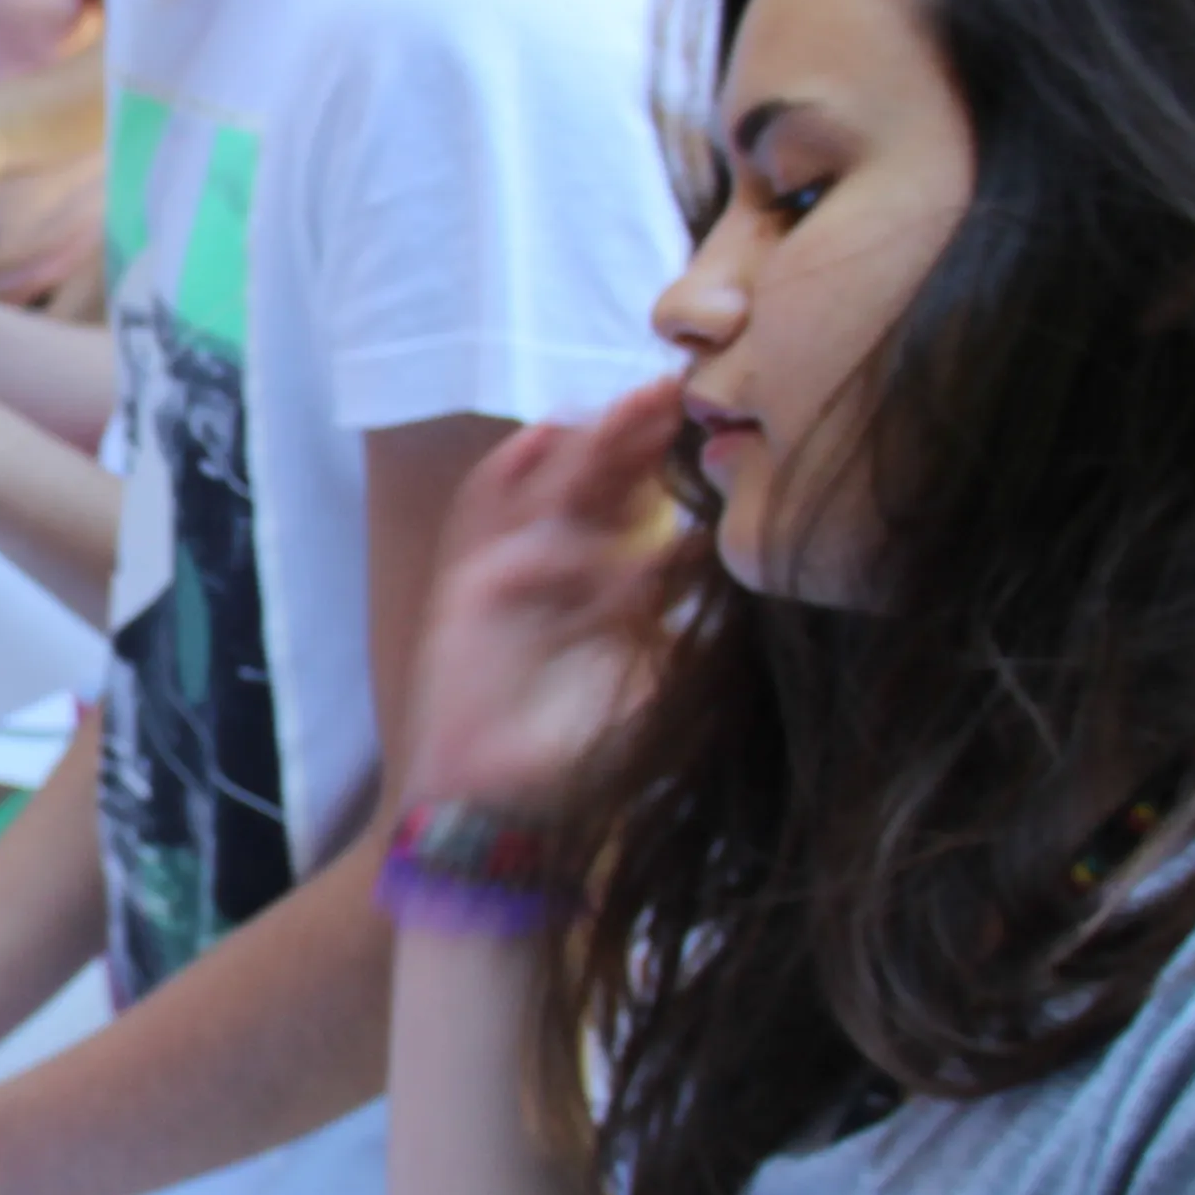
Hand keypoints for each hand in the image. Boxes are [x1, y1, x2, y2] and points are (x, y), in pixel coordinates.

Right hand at [393, 381, 686, 816]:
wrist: (500, 805)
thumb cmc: (576, 756)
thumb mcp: (654, 682)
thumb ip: (686, 633)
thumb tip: (728, 573)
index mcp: (602, 585)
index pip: (639, 508)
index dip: (672, 465)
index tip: (718, 426)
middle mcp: (555, 570)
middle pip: (599, 480)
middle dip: (638, 434)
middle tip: (683, 389)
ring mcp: (508, 572)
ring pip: (549, 483)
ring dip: (589, 441)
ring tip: (635, 403)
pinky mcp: (466, 584)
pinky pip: (481, 515)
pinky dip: (508, 474)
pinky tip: (549, 437)